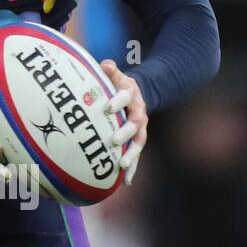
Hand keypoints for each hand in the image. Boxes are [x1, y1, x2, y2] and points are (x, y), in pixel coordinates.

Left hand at [100, 59, 147, 185]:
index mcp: (131, 95)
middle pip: (134, 123)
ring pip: (138, 142)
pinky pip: (136, 155)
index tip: (107, 108)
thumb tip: (105, 64)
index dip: (118, 101)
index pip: (125, 97)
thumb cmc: (119, 85)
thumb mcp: (116, 76)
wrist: (139, 94)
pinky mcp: (138, 141)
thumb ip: (110, 71)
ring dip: (132, 155)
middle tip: (113, 140)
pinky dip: (133, 169)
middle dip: (125, 132)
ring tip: (123, 166)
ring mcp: (141, 129)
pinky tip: (126, 182)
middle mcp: (139, 113)